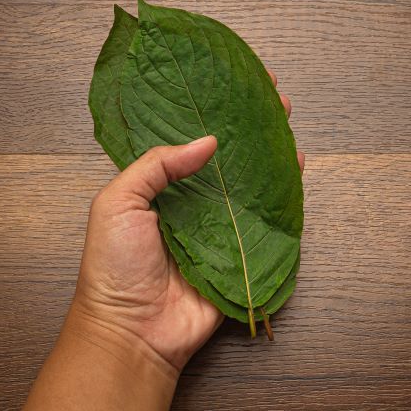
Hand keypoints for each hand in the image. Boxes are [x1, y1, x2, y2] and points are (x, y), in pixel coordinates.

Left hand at [72, 71, 301, 372]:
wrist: (135, 330)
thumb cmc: (115, 266)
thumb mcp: (118, 202)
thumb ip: (157, 165)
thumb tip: (208, 141)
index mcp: (163, 187)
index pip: (191, 139)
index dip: (211, 110)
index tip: (233, 80)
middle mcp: (196, 201)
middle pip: (228, 155)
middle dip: (249, 123)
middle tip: (270, 94)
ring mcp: (222, 225)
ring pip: (252, 181)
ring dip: (271, 150)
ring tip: (285, 119)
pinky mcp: (243, 251)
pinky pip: (268, 218)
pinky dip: (285, 193)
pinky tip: (295, 167)